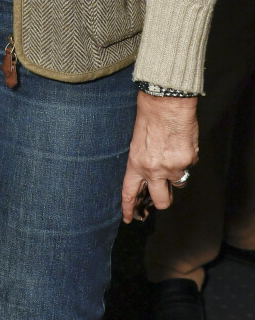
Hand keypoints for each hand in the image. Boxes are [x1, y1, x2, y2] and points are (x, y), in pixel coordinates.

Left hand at [121, 92, 198, 223]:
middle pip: (161, 200)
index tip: (129, 217)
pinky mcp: (189, 160)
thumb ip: (143, 159)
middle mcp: (154, 170)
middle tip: (164, 190)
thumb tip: (152, 170)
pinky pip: (190, 164)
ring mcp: (173, 167)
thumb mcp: (137, 140)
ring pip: (179, 181)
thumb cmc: (149, 115)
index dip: (129, 207)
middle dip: (163, 198)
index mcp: (136, 163)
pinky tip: (182, 141)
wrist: (166, 102)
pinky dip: (187, 156)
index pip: (130, 191)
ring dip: (177, 171)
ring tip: (172, 149)